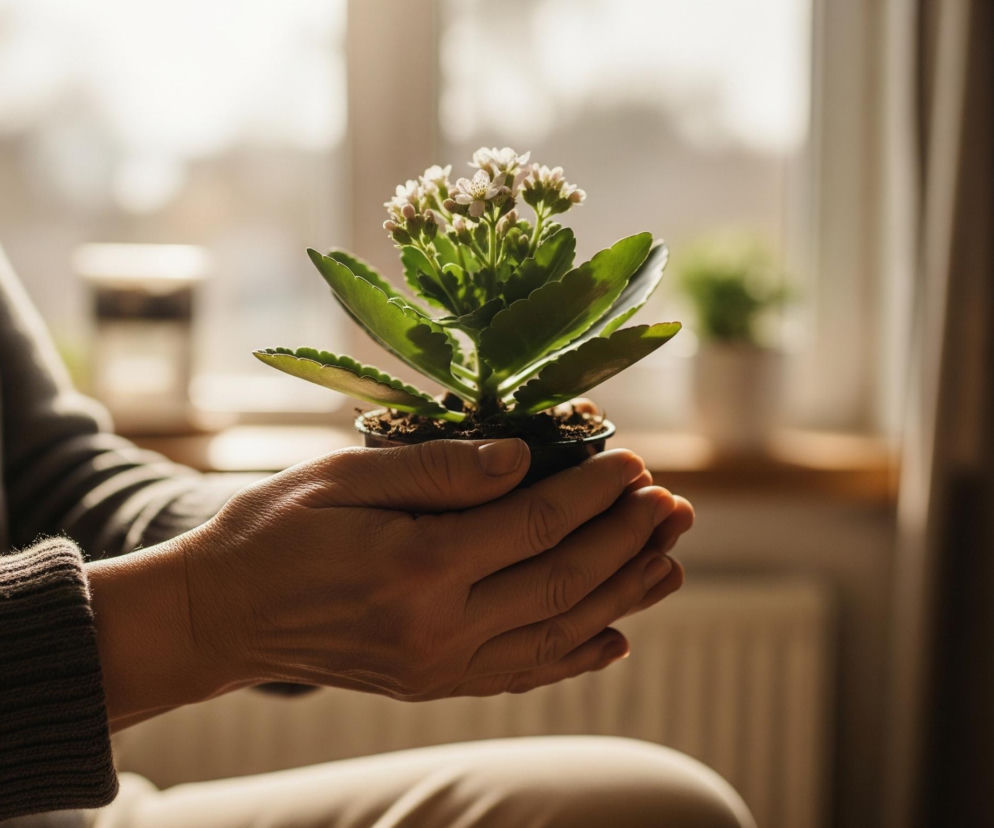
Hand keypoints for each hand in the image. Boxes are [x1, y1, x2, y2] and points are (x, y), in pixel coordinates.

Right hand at [89, 438, 690, 727]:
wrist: (223, 614)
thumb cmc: (275, 530)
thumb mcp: (345, 476)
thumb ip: (439, 469)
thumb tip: (523, 460)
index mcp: (416, 566)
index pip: (534, 524)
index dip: (592, 491)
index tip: (633, 461)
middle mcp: (438, 628)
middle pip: (562, 580)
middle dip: (626, 539)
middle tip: (673, 505)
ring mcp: (439, 667)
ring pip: (558, 631)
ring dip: (623, 594)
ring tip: (670, 560)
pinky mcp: (434, 685)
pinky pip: (523, 674)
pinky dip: (576, 655)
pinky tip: (617, 635)